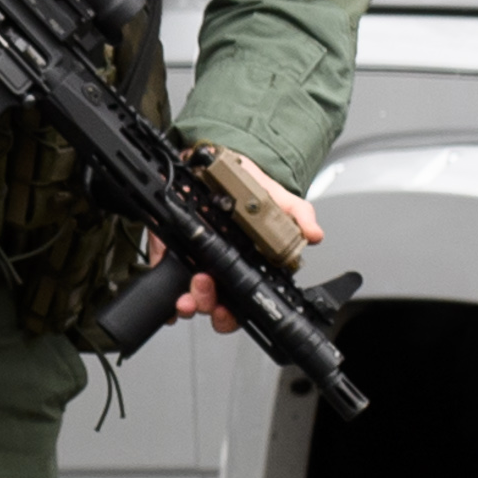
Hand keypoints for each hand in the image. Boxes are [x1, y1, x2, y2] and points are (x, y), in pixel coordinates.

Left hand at [171, 149, 320, 333]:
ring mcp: (194, 264)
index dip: (232, 314)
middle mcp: (220, 272)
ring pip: (189, 297)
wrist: (218, 164)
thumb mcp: (280, 200)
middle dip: (208, 305)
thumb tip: (315, 234)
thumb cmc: (249, 190)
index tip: (227, 308)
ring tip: (190, 287)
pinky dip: (161, 286)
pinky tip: (165, 287)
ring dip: (188, 300)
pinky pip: (163, 277)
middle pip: (213, 306)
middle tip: (205, 285)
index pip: (240, 305)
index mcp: (246, 268)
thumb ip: (298, 216)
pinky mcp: (169, 251)